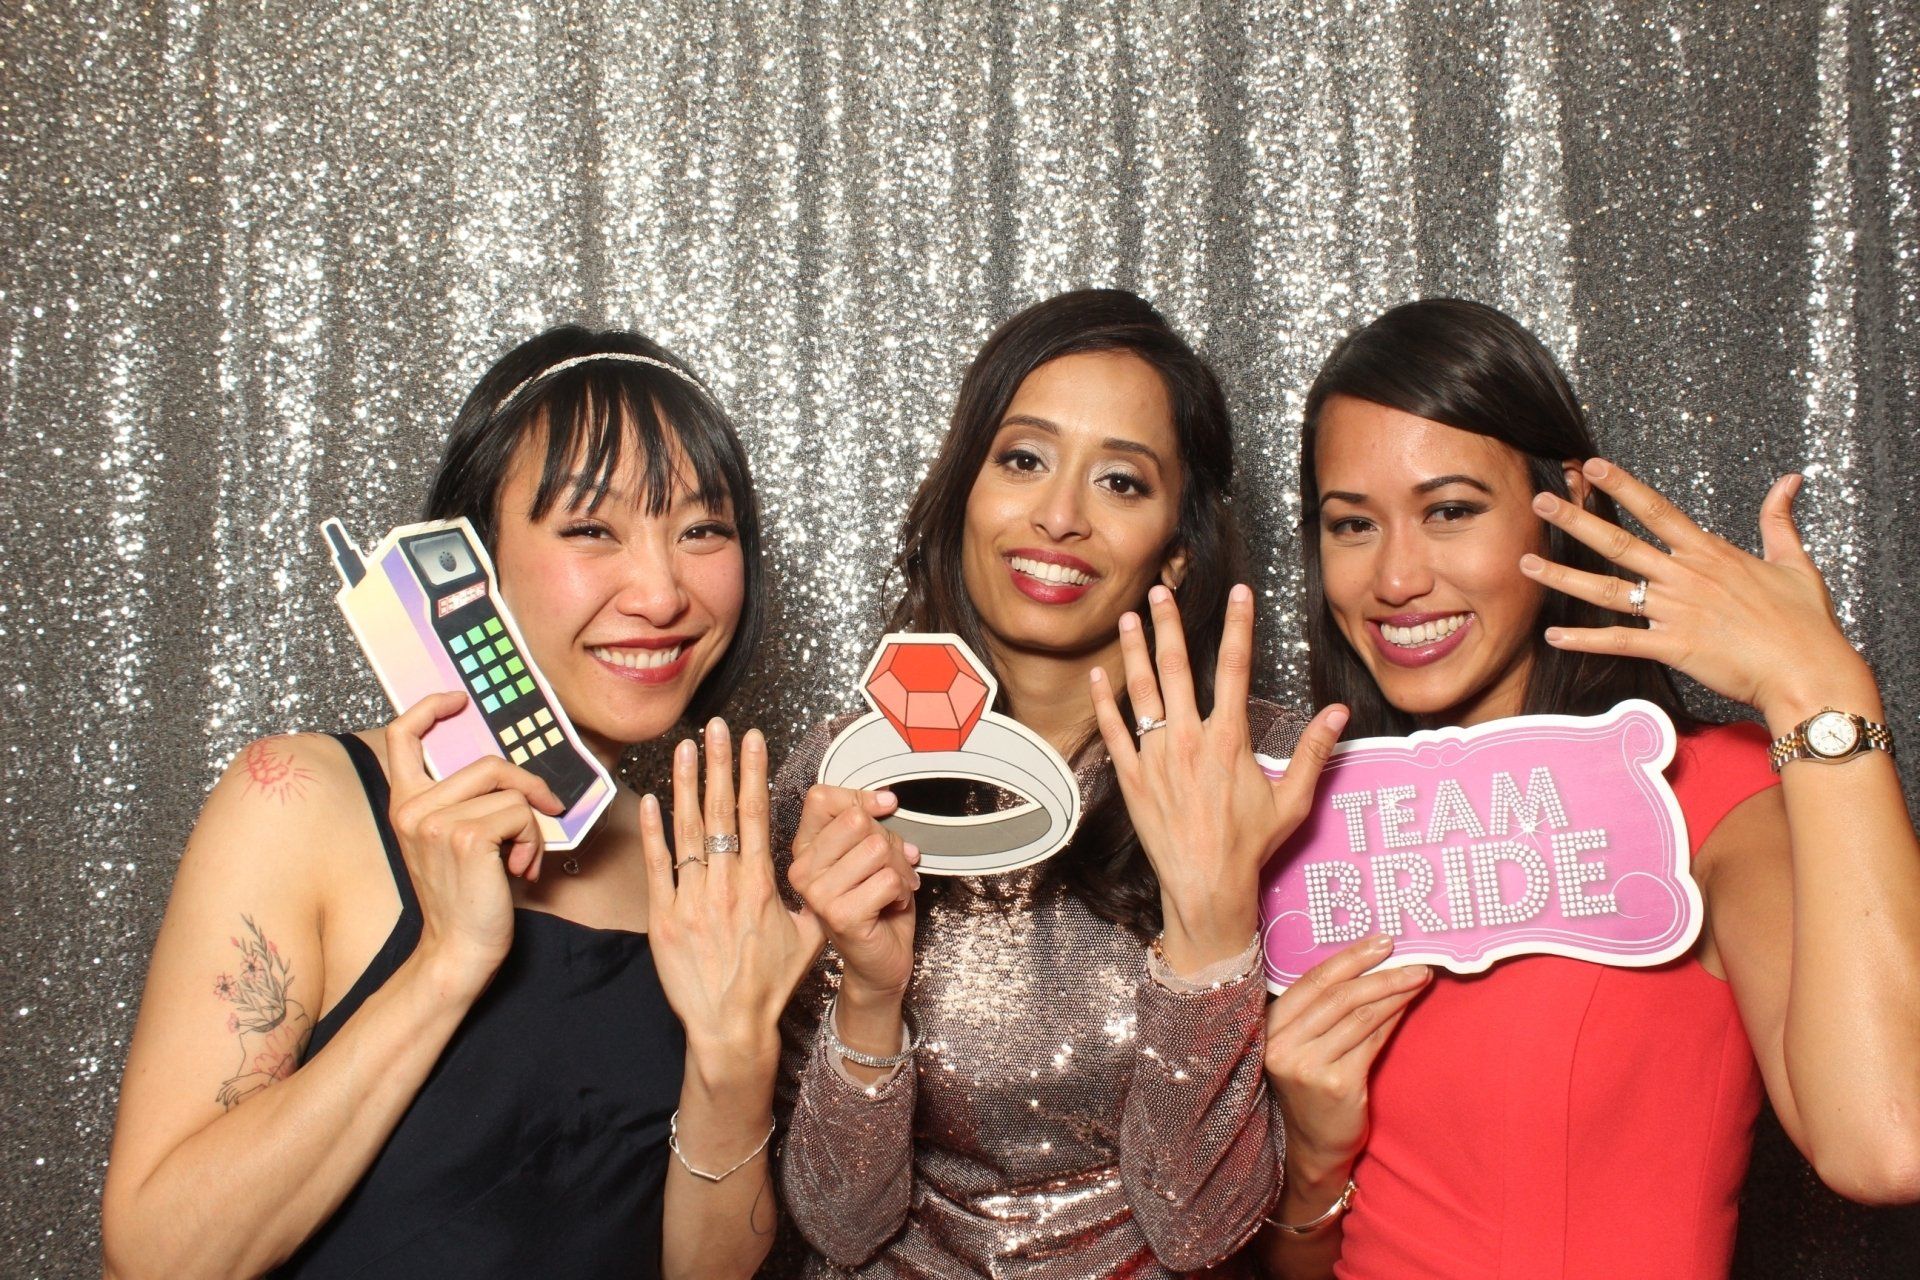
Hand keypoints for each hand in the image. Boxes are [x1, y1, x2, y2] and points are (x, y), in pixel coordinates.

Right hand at [384, 692, 564, 990]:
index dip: (430, 708)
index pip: (402, 736)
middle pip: (487, 763)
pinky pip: (521, 813)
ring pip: (510, 790)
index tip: (460, 700)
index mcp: (404, 805)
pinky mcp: (466, 836)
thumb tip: (508, 769)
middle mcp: (412, 809)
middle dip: (527, 786)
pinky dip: (533, 839)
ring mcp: (436, 821)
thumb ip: (463, 801)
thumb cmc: (466, 896)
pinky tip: (520, 870)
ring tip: (520, 858)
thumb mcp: (453, 840)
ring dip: (530, 823)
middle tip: (545, 812)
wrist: (460, 949)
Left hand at [640, 720, 826, 1077]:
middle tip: (716, 727)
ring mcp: (691, 900)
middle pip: (721, 812)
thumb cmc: (770, 985)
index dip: (752, 773)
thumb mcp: (806, 937)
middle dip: (719, 764)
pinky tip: (652, 800)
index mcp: (760, 886)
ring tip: (685, 748)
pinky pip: (657, 867)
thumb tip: (813, 869)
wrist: (730, 1027)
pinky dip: (653, 832)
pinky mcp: (663, 919)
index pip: (755, 815)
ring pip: (687, 831)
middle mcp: (725, 886)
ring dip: (686, 785)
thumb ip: (806, 898)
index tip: (752, 740)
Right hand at [785, 783, 918, 1002]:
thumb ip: (868, 825)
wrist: (879, 963)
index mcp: (806, 849)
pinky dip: (904, 891)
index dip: (860, 798)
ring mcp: (818, 894)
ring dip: (900, 869)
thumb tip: (885, 801)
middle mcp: (803, 870)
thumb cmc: (875, 907)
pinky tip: (892, 905)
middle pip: (857, 821)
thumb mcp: (868, 855)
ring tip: (894, 888)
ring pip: (877, 848)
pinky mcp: (841, 915)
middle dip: (889, 841)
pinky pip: (889, 879)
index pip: (821, 799)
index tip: (884, 808)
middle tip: (893, 866)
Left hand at [1089, 582, 1349, 971]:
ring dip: (1134, 652)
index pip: (1235, 667)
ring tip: (1128, 619)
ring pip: (1142, 693)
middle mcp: (1189, 740)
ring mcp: (1156, 758)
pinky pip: (1114, 731)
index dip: (1238, 625)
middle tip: (1161, 591)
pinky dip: (1105, 701)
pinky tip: (1098, 675)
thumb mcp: (1292, 800)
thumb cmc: (1250, 845)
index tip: (1238, 593)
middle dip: (1168, 625)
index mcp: (1229, 739)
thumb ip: (1315, 752)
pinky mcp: (1131, 778)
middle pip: (1176, 668)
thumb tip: (1339, 713)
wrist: (1206, 885)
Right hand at [1264, 935, 1429, 1182]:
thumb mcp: (1303, 1045)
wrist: (1313, 1146)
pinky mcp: (1335, 1084)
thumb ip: (1321, 1011)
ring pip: (1358, 1015)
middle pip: (1338, 995)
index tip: (1382, 942)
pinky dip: (1392, 1019)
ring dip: (1394, 992)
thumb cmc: (1310, 1089)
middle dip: (1380, 973)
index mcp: (1269, 1027)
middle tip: (1413, 960)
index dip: (1350, 958)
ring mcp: (1307, 1065)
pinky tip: (1407, 1006)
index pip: (1312, 980)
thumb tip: (1368, 967)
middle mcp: (1282, 1044)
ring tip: (1419, 978)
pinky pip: (1370, 1041)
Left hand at [1523, 460, 1877, 728]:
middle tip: (1538, 503)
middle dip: (1575, 520)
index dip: (1622, 486)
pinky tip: (1553, 635)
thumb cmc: (1805, 622)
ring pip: (1607, 590)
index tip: (1592, 466)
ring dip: (1563, 577)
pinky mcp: (1673, 647)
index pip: (1657, 510)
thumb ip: (1780, 520)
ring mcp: (1676, 611)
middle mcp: (1685, 576)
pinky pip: (1619, 642)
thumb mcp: (1795, 562)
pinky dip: (1585, 639)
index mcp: (1709, 553)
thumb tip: (1789, 481)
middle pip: (1619, 542)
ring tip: (1525, 564)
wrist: (1808, 670)